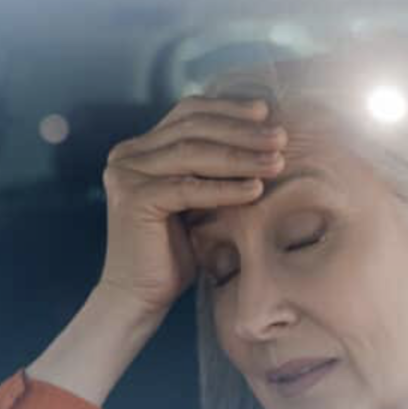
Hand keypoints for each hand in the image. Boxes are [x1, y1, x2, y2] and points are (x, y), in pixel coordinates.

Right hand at [98, 95, 285, 316]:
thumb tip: (260, 142)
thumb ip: (210, 172)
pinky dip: (225, 188)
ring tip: (277, 162)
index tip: (265, 113)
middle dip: (241, 131)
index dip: (227, 109)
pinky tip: (256, 190)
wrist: (138, 298)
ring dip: (241, 157)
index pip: (187, 115)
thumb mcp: (195, 204)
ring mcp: (127, 176)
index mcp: (138, 151)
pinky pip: (189, 188)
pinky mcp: (135, 200)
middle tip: (280, 137)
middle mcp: (126, 157)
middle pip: (192, 129)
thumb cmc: (170, 257)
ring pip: (193, 154)